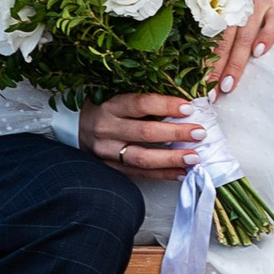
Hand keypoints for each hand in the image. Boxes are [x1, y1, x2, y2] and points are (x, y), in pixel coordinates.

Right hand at [80, 91, 206, 175]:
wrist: (74, 128)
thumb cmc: (104, 110)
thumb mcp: (118, 99)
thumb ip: (145, 103)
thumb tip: (184, 107)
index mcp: (110, 106)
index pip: (140, 104)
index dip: (166, 106)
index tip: (189, 108)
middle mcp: (106, 128)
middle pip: (144, 132)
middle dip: (175, 134)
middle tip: (199, 133)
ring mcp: (107, 152)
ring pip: (142, 158)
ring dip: (171, 159)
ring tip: (194, 158)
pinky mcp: (110, 169)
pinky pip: (140, 174)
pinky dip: (163, 174)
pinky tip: (181, 173)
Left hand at [207, 0, 273, 96]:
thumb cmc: (235, 10)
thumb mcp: (221, 16)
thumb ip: (210, 37)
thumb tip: (194, 73)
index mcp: (216, 10)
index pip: (207, 40)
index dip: (203, 64)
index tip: (199, 87)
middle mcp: (234, 7)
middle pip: (224, 41)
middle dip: (217, 69)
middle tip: (213, 92)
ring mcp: (255, 7)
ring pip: (244, 36)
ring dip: (236, 61)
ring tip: (229, 83)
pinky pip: (272, 23)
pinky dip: (266, 37)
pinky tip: (259, 53)